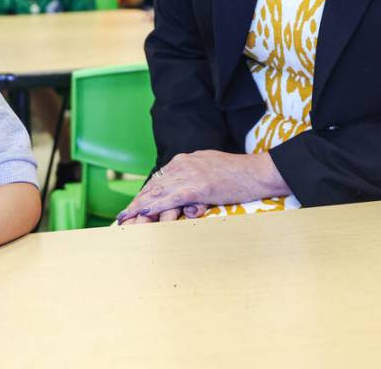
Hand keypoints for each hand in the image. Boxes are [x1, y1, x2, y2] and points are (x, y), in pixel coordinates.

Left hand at [116, 150, 288, 223]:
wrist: (258, 172)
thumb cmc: (238, 174)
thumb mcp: (209, 170)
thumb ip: (194, 178)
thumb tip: (186, 193)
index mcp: (185, 161)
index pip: (158, 180)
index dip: (144, 195)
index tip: (132, 206)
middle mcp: (182, 165)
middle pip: (153, 186)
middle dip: (137, 202)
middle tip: (122, 216)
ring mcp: (189, 175)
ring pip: (157, 192)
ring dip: (139, 207)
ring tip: (125, 219)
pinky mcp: (198, 187)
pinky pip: (170, 199)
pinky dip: (154, 207)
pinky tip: (142, 213)